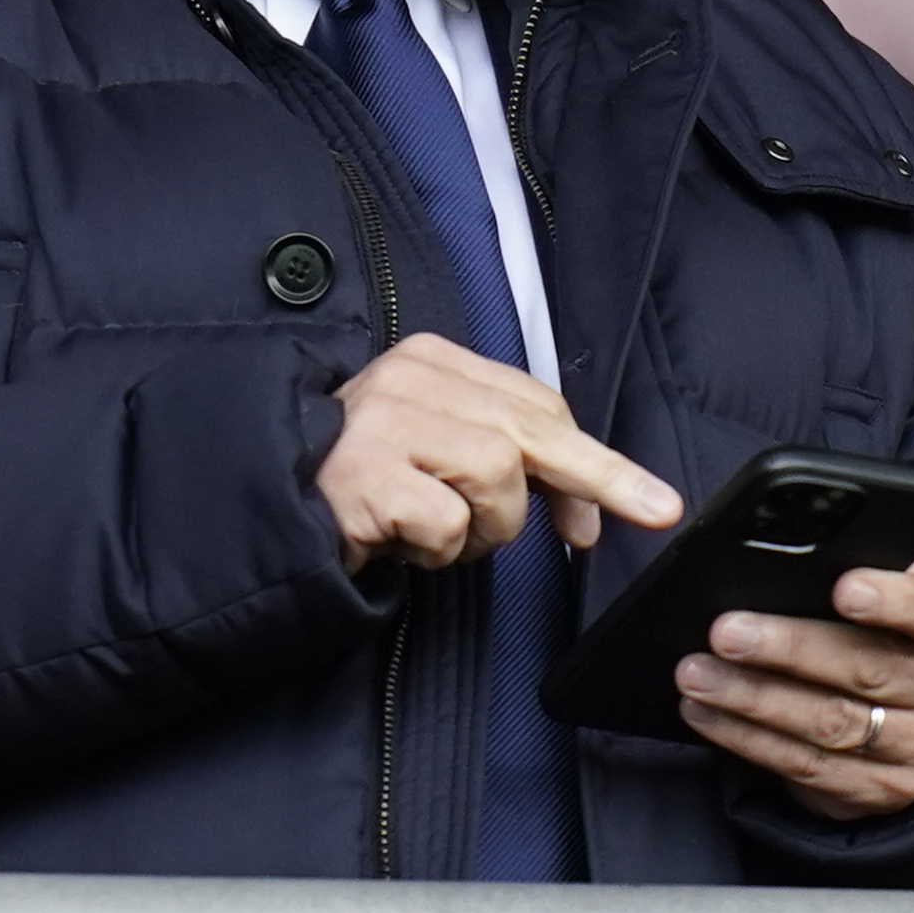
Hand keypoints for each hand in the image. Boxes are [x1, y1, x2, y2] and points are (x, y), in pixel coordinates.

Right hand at [318, 332, 681, 572]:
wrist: (259, 502)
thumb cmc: (358, 483)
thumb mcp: (434, 448)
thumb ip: (502, 457)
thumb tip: (581, 512)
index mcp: (434, 361)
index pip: (536, 401)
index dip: (587, 461)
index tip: (633, 502)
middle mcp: (412, 378)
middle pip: (534, 430)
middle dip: (602, 478)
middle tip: (653, 510)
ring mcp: (386, 422)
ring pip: (498, 480)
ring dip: (484, 530)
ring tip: (437, 535)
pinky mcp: (366, 474)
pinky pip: (448, 525)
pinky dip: (438, 551)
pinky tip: (401, 541)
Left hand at [674, 561, 913, 820]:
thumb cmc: (890, 631)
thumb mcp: (895, 594)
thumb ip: (859, 573)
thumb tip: (779, 564)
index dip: (893, 600)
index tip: (844, 588)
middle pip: (864, 670)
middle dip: (787, 649)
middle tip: (726, 632)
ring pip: (828, 724)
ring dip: (752, 699)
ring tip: (698, 675)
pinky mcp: (878, 791)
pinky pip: (805, 767)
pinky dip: (747, 740)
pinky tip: (708, 714)